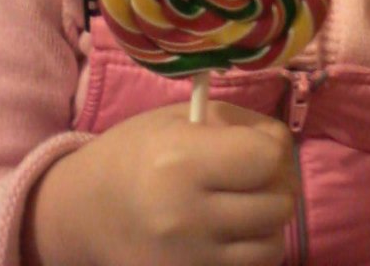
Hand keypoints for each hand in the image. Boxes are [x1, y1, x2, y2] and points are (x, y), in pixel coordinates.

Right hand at [22, 101, 296, 265]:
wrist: (87, 210)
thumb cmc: (137, 152)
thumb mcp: (181, 118)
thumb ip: (238, 124)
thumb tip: (281, 146)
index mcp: (182, 161)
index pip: (268, 157)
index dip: (271, 148)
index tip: (254, 146)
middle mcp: (187, 216)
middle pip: (279, 203)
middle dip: (275, 184)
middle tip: (253, 175)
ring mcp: (190, 260)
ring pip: (273, 245)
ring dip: (268, 222)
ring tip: (243, 204)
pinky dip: (252, 250)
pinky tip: (232, 232)